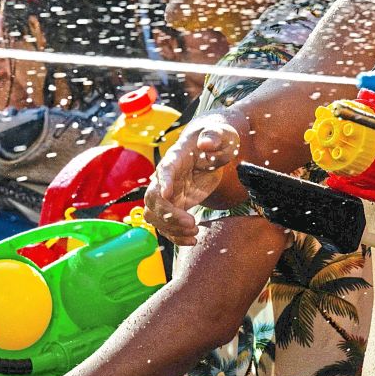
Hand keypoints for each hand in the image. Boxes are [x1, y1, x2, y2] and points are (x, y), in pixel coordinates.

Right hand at [143, 113, 240, 244]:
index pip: (164, 169)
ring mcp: (169, 192)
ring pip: (156, 215)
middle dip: (168, 214)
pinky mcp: (176, 204)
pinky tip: (192, 240)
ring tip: (194, 234)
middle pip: (153, 198)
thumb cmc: (216, 139)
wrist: (213, 149)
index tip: (166, 194)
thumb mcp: (221, 134)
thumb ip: (214, 137)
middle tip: (191, 223)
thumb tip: (206, 143)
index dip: (164, 181)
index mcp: (176, 157)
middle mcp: (166, 177)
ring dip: (171, 229)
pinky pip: (167, 224)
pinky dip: (176, 236)